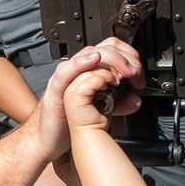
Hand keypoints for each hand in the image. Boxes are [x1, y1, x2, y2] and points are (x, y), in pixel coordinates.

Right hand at [27, 38, 143, 161]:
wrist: (46, 137)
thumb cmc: (67, 121)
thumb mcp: (101, 110)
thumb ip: (119, 103)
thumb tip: (136, 99)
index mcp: (89, 70)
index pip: (112, 49)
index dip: (130, 56)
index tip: (139, 73)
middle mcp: (78, 68)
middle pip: (105, 48)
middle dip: (126, 59)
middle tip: (135, 76)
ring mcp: (67, 76)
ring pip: (90, 53)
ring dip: (112, 60)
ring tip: (123, 73)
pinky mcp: (56, 87)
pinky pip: (67, 70)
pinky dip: (81, 62)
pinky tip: (94, 61)